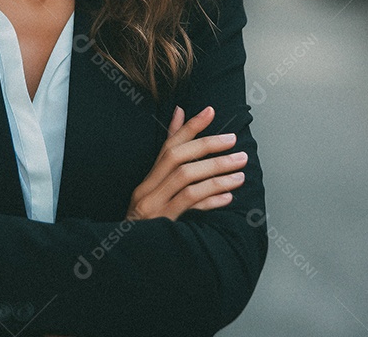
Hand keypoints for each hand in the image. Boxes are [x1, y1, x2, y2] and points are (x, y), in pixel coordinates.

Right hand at [126, 105, 246, 221]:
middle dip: (208, 147)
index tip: (210, 111)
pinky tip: (228, 195)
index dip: (190, 127)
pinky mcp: (162, 225)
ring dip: (216, 173)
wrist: (127, 257)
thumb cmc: (147, 223)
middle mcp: (147, 190)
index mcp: (147, 179)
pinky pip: (189, 206)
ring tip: (240, 170)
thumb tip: (179, 115)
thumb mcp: (155, 191)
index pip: (169, 146)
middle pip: (178, 159)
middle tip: (234, 142)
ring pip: (186, 181)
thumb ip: (169, 157)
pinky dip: (210, 199)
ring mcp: (153, 208)